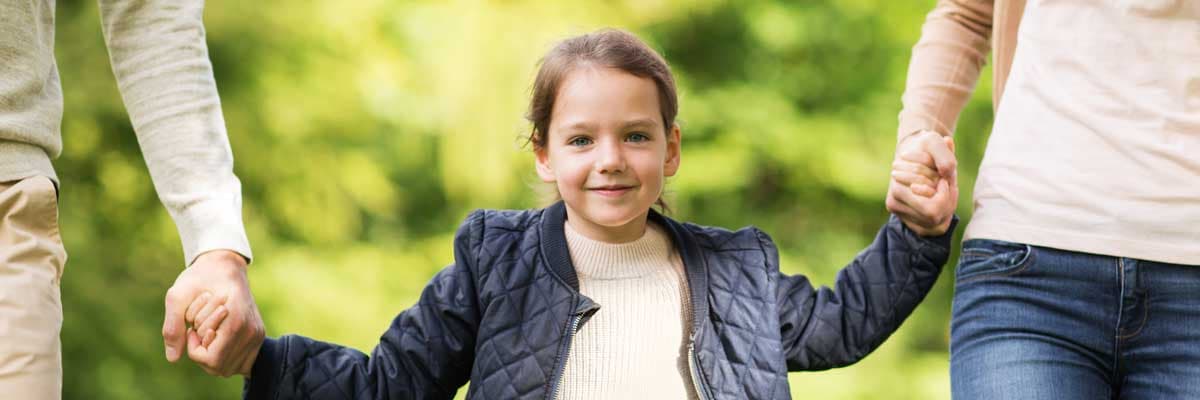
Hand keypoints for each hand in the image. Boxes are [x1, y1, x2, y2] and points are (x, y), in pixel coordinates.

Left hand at [163, 249, 264, 376]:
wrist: (225, 267)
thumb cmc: (200, 278)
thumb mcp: (177, 295)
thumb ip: (172, 326)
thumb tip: (173, 358)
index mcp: (236, 320)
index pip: (211, 359)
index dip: (194, 349)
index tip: (191, 329)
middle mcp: (251, 331)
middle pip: (219, 367)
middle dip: (202, 352)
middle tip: (198, 330)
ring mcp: (257, 335)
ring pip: (228, 368)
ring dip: (211, 355)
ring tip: (209, 332)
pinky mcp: (258, 337)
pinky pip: (239, 364)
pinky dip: (223, 357)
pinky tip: (217, 339)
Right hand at [886, 130, 957, 235]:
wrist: (911, 151)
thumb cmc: (923, 147)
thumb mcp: (935, 142)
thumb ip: (944, 156)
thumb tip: (946, 175)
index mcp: (897, 190)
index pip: (931, 208)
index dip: (945, 192)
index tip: (942, 177)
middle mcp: (893, 204)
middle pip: (933, 217)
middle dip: (946, 200)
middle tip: (945, 183)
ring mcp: (899, 212)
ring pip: (935, 222)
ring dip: (946, 204)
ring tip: (942, 188)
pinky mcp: (906, 217)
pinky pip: (933, 225)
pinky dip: (942, 211)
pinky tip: (939, 196)